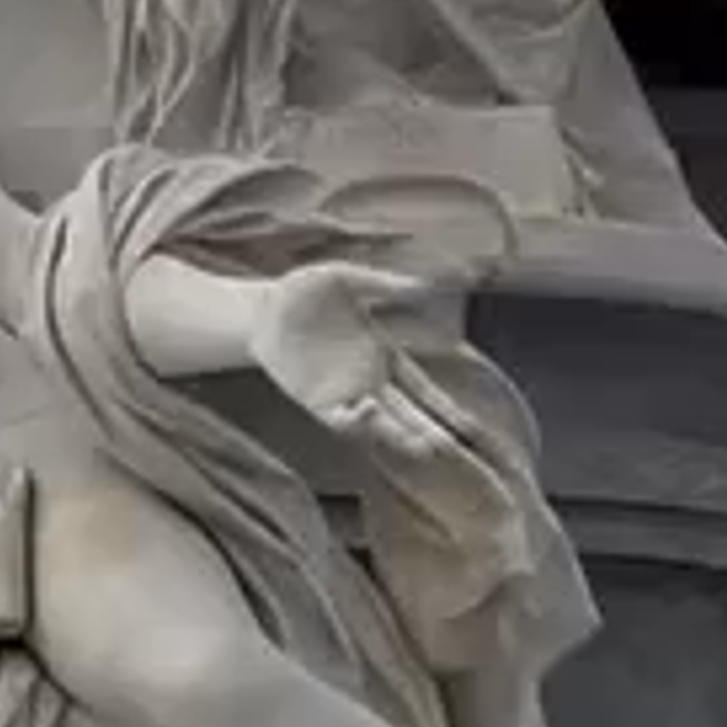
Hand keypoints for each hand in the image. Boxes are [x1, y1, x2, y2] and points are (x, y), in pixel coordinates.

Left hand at [245, 260, 463, 463]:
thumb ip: (380, 283)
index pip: (420, 386)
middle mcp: (368, 381)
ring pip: (381, 424)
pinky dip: (358, 422)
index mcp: (381, 355)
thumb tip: (419, 284)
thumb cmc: (303, 291)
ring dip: (400, 435)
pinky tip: (372, 412)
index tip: (466, 424)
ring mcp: (344, 395)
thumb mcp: (345, 279)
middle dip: (428, 430)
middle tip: (451, 447)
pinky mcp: (318, 403)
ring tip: (423, 446)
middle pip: (406, 413)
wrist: (260, 309)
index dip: (442, 405)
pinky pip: (343, 419)